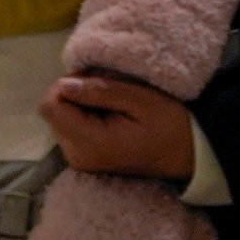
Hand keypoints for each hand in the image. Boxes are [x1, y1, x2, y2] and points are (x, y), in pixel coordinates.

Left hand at [39, 73, 197, 179]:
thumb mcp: (139, 100)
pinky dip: (84, 115)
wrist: (188, 156)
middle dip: (73, 93)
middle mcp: (77, 156)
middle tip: (105, 86)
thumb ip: (100, 92)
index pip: (50, 106)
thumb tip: (64, 84)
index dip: (65, 85)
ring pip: (60, 118)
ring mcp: (80, 160)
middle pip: (53, 112)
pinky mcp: (85, 158)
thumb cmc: (169, 125)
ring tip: (111, 101)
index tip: (92, 78)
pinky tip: (108, 114)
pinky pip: (70, 128)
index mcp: (90, 142)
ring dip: (79, 103)